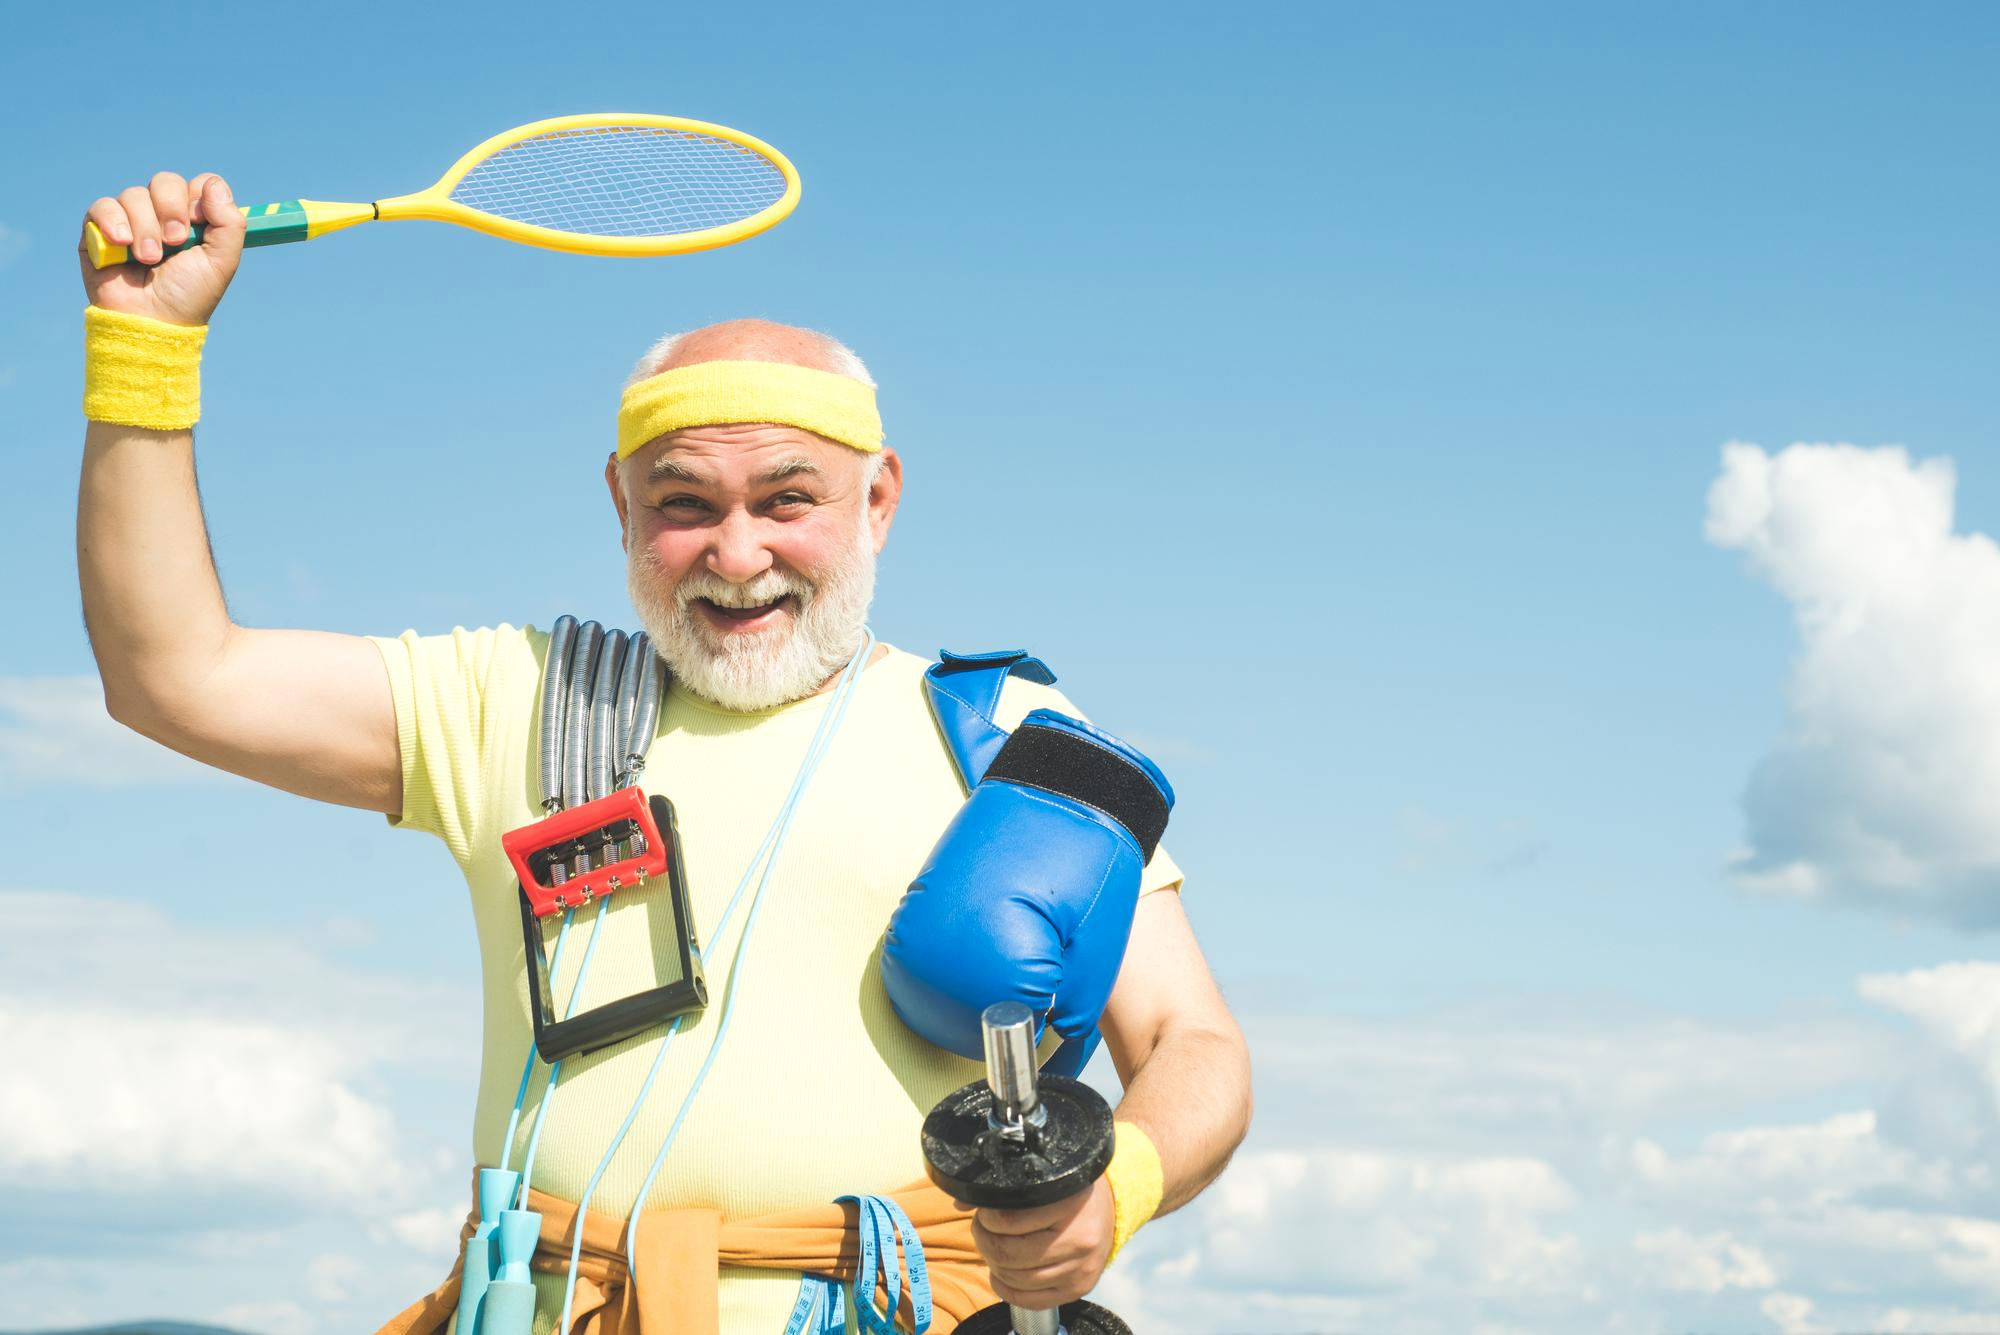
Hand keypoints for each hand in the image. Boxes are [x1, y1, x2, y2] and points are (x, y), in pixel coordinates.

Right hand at [79, 172, 244, 326]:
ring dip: (145, 227)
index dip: (199, 197)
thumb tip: (213, 185)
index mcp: (195, 220)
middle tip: (175, 242)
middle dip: (171, 209)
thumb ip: (230, 222)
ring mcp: (131, 220)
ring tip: (149, 259)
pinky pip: (102, 206)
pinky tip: (122, 244)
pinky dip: (113, 221)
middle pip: (166, 181)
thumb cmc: (189, 295)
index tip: (199, 224)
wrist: (152, 321)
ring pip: (135, 194)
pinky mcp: (100, 229)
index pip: (200, 184)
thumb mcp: (222, 261)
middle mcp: (163, 215)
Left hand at [964, 1180, 1114, 1309]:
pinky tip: (1001, 1274)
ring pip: (1016, 1278)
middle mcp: (1079, 1239)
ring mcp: (1081, 1268)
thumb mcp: (1045, 1181)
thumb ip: (1005, 1190)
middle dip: (985, 1241)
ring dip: (994, 1264)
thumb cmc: (1070, 1192)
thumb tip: (961, 1203)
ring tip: (994, 1248)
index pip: (1008, 1220)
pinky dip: (1006, 1289)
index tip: (985, 1212)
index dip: (986, 1218)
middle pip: (1008, 1253)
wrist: (1111, 1209)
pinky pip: (1030, 1300)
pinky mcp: (1080, 1288)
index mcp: (1069, 1204)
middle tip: (983, 1230)